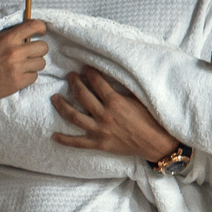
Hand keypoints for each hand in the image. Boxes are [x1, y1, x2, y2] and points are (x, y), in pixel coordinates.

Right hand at [0, 22, 48, 101]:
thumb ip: (8, 35)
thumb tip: (24, 30)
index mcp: (7, 38)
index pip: (33, 26)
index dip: (41, 28)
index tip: (41, 32)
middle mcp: (14, 52)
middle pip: (43, 47)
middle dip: (38, 50)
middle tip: (30, 53)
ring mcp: (17, 68)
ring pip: (41, 63)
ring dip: (34, 64)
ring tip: (22, 65)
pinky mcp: (18, 82)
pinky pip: (34, 77)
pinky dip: (28, 76)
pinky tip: (17, 75)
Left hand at [51, 66, 180, 160]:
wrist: (156, 143)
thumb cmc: (151, 119)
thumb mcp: (140, 99)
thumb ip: (125, 88)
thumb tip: (113, 75)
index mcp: (115, 102)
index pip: (97, 82)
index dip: (89, 72)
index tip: (85, 67)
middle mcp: (104, 115)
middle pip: (82, 96)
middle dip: (74, 83)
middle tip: (70, 76)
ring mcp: (100, 131)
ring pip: (74, 117)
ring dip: (62, 106)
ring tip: (55, 98)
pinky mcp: (99, 144)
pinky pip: (78, 143)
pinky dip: (65, 140)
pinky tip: (54, 136)